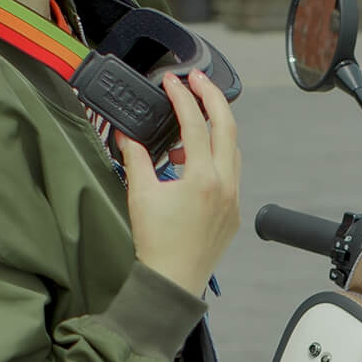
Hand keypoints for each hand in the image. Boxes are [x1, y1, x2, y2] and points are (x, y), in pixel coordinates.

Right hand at [114, 72, 240, 300]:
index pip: (194, 123)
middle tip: (197, 79)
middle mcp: (225, 185)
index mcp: (202, 178)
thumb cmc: (157, 244)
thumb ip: (136, 158)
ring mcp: (233, 199)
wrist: (173, 281)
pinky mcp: (234, 212)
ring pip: (232, 149)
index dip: (182, 96)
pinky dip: (216, 157)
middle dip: (213, 97)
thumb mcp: (141, 194)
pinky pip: (231, 172)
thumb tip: (127, 135)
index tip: (171, 81)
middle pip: (227, 126)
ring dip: (214, 129)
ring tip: (188, 125)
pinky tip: (192, 162)